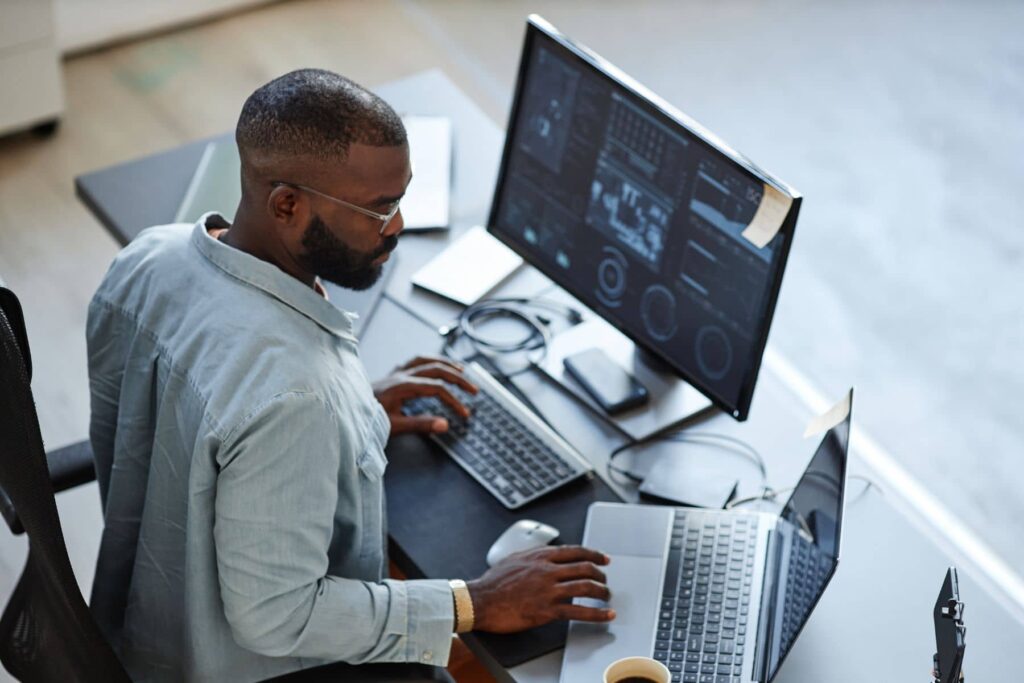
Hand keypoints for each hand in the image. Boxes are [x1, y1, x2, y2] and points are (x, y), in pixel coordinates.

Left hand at [373, 355, 477, 434]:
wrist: (344, 411)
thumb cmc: (366, 420)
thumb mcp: (393, 426)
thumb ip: (420, 425)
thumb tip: (445, 424)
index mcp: (401, 386)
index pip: (437, 388)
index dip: (454, 400)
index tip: (464, 413)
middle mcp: (400, 375)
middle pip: (436, 369)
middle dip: (458, 378)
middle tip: (473, 389)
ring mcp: (395, 373)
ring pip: (426, 360)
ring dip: (446, 364)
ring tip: (461, 370)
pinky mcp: (391, 375)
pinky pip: (415, 361)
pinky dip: (429, 361)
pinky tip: (435, 366)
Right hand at [467, 545, 615, 632]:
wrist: (480, 600)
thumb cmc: (492, 582)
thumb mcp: (514, 558)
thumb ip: (533, 556)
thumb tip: (543, 555)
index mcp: (540, 556)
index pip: (575, 551)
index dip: (594, 554)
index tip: (604, 559)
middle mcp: (548, 570)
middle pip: (585, 567)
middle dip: (601, 574)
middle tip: (605, 581)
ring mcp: (549, 589)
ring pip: (586, 587)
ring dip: (602, 592)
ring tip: (607, 597)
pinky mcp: (547, 609)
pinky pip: (578, 611)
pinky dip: (596, 613)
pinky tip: (605, 615)